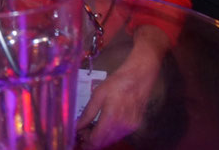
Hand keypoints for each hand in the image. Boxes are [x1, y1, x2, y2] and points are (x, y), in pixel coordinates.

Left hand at [76, 26, 167, 148]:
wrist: (140, 75)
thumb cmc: (118, 82)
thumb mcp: (98, 94)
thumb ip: (87, 113)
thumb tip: (77, 126)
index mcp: (111, 119)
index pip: (95, 142)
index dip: (85, 140)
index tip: (79, 132)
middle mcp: (122, 127)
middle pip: (103, 144)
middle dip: (92, 139)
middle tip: (85, 128)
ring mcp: (130, 127)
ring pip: (111, 140)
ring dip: (102, 137)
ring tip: (95, 124)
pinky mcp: (136, 125)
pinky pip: (120, 135)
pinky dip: (111, 133)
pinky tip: (107, 122)